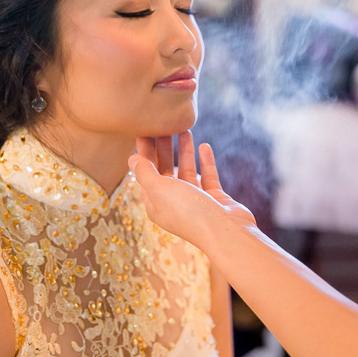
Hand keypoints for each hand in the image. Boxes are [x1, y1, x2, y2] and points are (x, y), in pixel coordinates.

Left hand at [132, 131, 255, 249]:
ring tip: (184, 130)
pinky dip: (205, 161)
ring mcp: (195, 201)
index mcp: (156, 204)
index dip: (144, 152)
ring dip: (184, 151)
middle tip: (163, 125)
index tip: (144, 130)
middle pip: (165, 170)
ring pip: (186, 171)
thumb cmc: (189, 212)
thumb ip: (145, 172)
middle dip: (163, 148)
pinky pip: (207, 176)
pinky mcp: (214, 198)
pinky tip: (204, 146)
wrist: (225, 231)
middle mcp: (174, 203)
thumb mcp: (160, 189)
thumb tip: (131, 159)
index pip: (146, 173)